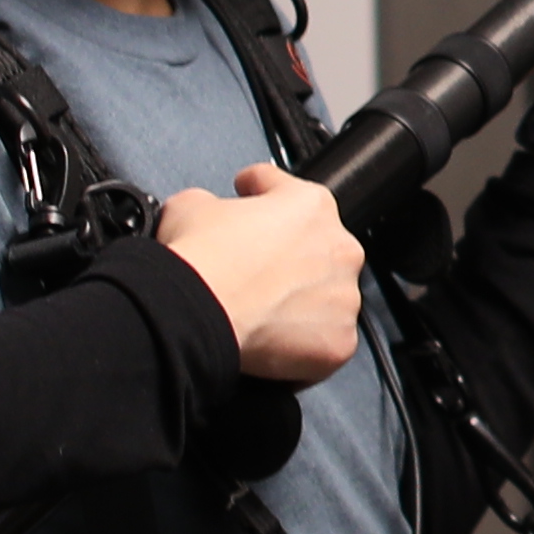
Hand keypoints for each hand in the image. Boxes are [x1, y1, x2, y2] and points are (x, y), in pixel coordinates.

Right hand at [158, 165, 364, 384]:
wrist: (197, 313)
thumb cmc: (200, 261)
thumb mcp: (190, 204)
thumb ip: (212, 202)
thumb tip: (207, 212)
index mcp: (311, 204)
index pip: (288, 190)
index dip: (262, 191)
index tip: (253, 196)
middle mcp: (339, 247)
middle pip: (316, 249)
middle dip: (287, 257)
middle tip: (251, 271)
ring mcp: (343, 297)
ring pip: (326, 299)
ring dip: (300, 302)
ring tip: (261, 311)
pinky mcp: (339, 341)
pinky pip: (324, 340)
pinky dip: (303, 343)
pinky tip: (273, 339)